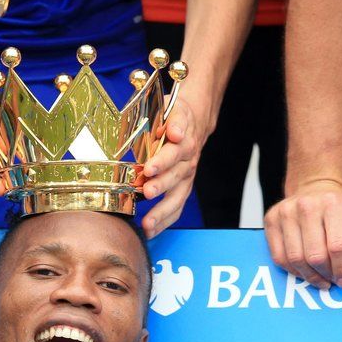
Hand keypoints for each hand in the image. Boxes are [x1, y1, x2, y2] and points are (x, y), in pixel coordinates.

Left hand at [140, 98, 206, 236]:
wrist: (195, 121)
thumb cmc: (174, 117)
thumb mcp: (170, 110)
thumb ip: (171, 121)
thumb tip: (174, 132)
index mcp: (183, 141)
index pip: (173, 152)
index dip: (162, 161)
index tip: (149, 168)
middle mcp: (187, 161)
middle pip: (175, 176)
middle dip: (160, 186)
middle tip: (147, 193)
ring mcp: (187, 177)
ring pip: (177, 197)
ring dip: (162, 212)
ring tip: (147, 224)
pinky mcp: (184, 188)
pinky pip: (177, 208)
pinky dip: (165, 220)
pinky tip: (151, 231)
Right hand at [263, 183, 341, 289]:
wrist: (314, 190)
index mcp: (333, 203)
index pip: (337, 246)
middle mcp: (306, 205)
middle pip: (314, 256)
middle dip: (326, 275)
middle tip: (332, 281)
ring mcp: (285, 212)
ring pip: (294, 259)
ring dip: (309, 276)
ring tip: (320, 280)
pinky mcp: (270, 220)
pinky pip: (278, 257)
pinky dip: (292, 270)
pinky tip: (304, 273)